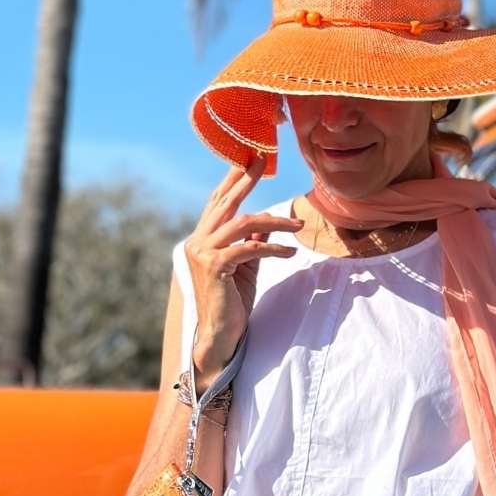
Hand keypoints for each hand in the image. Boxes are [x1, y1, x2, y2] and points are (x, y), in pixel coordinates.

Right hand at [184, 156, 300, 388]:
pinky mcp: (215, 266)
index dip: (232, 180)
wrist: (220, 335)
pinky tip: (290, 253)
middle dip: (245, 180)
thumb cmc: (233, 301)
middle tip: (262, 161)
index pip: (217, 203)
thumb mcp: (247, 265)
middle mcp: (197, 241)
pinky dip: (273, 248)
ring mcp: (203, 253)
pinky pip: (250, 247)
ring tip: (298, 225)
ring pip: (242, 223)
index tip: (249, 160)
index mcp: (202, 239)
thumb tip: (268, 223)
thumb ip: (253, 241)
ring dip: (275, 221)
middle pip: (225, 203)